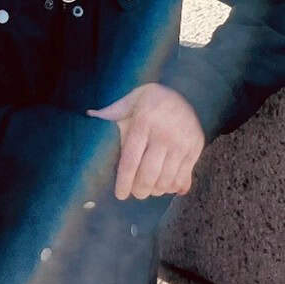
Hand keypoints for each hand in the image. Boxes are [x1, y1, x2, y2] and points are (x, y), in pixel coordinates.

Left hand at [86, 83, 204, 199]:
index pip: (130, 161)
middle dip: (140, 190)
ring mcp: (183, 140)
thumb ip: (112, 112)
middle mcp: (165, 132)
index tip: (120, 195)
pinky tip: (166, 186)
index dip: (124, 183)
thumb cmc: (152, 100)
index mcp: (144, 122)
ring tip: (150, 189)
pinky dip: (173, 187)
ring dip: (156, 190)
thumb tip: (88, 116)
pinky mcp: (196, 146)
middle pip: (148, 175)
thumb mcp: (131, 100)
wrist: (189, 88)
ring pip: (166, 179)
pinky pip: (183, 176)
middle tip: (136, 192)